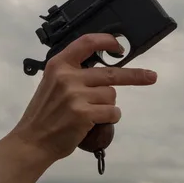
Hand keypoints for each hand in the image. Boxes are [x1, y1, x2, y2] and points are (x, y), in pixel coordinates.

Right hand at [10, 33, 157, 161]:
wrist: (32, 141)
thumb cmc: (45, 113)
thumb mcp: (52, 82)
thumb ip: (73, 72)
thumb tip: (103, 68)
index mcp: (59, 64)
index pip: (87, 42)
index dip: (107, 41)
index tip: (120, 47)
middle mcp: (68, 77)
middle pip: (111, 73)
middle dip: (135, 76)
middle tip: (151, 76)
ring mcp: (76, 95)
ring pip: (111, 95)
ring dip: (108, 105)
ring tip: (91, 113)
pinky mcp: (84, 114)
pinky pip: (112, 112)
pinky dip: (110, 118)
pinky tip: (95, 122)